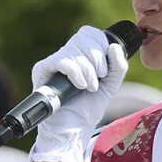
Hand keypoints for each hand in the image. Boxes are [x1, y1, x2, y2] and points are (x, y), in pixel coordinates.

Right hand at [29, 26, 128, 161]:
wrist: (74, 128)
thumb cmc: (88, 107)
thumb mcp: (111, 85)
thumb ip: (118, 66)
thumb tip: (114, 46)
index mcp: (82, 54)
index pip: (90, 33)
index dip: (101, 45)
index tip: (105, 69)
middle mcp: (66, 54)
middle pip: (83, 37)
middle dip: (98, 59)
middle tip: (99, 79)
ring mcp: (54, 61)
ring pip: (74, 49)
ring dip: (88, 71)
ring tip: (89, 87)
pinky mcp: (42, 70)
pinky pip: (63, 60)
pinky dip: (76, 73)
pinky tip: (80, 86)